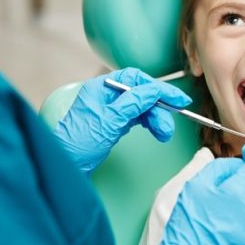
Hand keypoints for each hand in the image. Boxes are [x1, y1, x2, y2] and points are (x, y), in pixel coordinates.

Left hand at [54, 67, 191, 174]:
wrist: (67, 165)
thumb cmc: (78, 143)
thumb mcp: (109, 120)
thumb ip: (133, 103)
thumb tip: (154, 91)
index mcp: (101, 87)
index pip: (136, 79)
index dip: (158, 88)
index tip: (177, 99)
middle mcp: (107, 95)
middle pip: (142, 94)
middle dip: (159, 109)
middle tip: (169, 125)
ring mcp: (112, 110)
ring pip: (142, 108)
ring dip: (157, 119)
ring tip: (164, 134)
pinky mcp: (115, 124)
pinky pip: (138, 118)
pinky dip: (150, 124)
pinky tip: (157, 131)